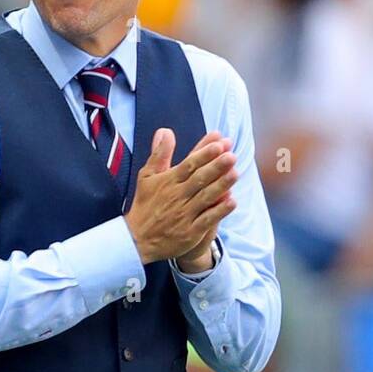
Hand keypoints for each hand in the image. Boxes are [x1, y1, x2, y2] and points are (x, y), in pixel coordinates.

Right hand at [124, 129, 237, 265]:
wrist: (137, 240)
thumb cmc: (146, 204)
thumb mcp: (147, 177)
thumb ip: (159, 154)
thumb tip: (165, 131)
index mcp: (168, 181)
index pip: (189, 164)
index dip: (204, 153)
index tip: (219, 142)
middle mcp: (177, 196)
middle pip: (199, 179)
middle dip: (216, 166)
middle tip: (231, 155)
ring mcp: (184, 214)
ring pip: (206, 197)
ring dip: (221, 185)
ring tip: (235, 173)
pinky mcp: (190, 232)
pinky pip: (207, 219)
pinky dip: (219, 211)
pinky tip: (233, 201)